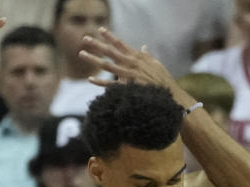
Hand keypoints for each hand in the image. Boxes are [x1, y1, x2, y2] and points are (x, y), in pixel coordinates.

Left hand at [79, 29, 193, 105]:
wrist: (168, 94)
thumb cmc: (163, 79)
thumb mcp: (156, 64)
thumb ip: (147, 55)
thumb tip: (143, 47)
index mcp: (137, 57)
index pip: (121, 44)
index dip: (110, 36)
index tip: (100, 29)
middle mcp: (131, 63)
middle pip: (110, 51)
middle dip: (97, 44)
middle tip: (85, 38)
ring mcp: (128, 74)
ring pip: (107, 65)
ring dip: (93, 59)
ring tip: (81, 53)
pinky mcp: (128, 87)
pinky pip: (111, 84)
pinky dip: (100, 82)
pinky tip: (90, 79)